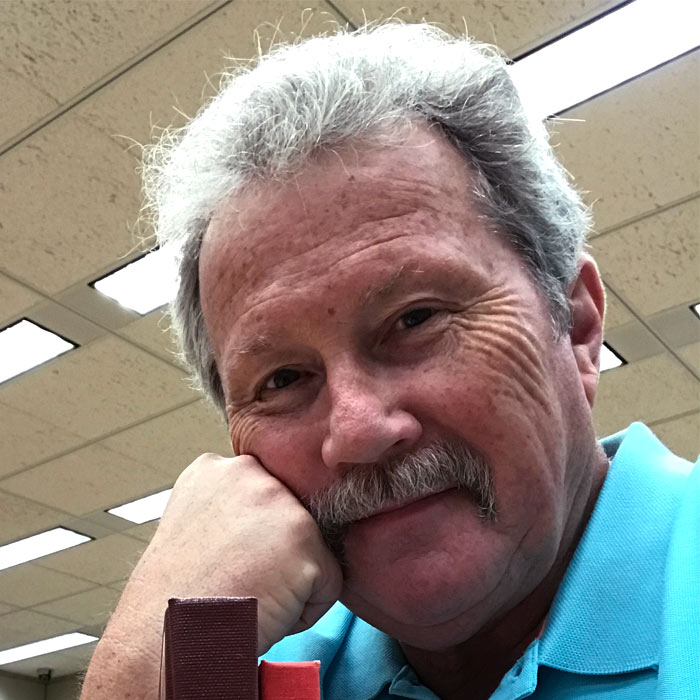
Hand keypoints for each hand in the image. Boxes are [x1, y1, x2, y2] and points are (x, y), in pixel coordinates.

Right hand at [142, 452, 342, 651]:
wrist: (167, 636)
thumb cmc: (177, 598)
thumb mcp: (191, 528)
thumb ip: (229, 508)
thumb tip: (263, 523)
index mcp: (215, 468)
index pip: (263, 496)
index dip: (251, 537)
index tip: (226, 558)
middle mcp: (249, 472)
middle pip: (290, 518)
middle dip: (273, 553)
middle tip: (235, 578)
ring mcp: (279, 502)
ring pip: (311, 549)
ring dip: (289, 579)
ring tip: (246, 593)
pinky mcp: (305, 538)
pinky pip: (328, 583)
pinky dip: (305, 608)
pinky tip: (264, 609)